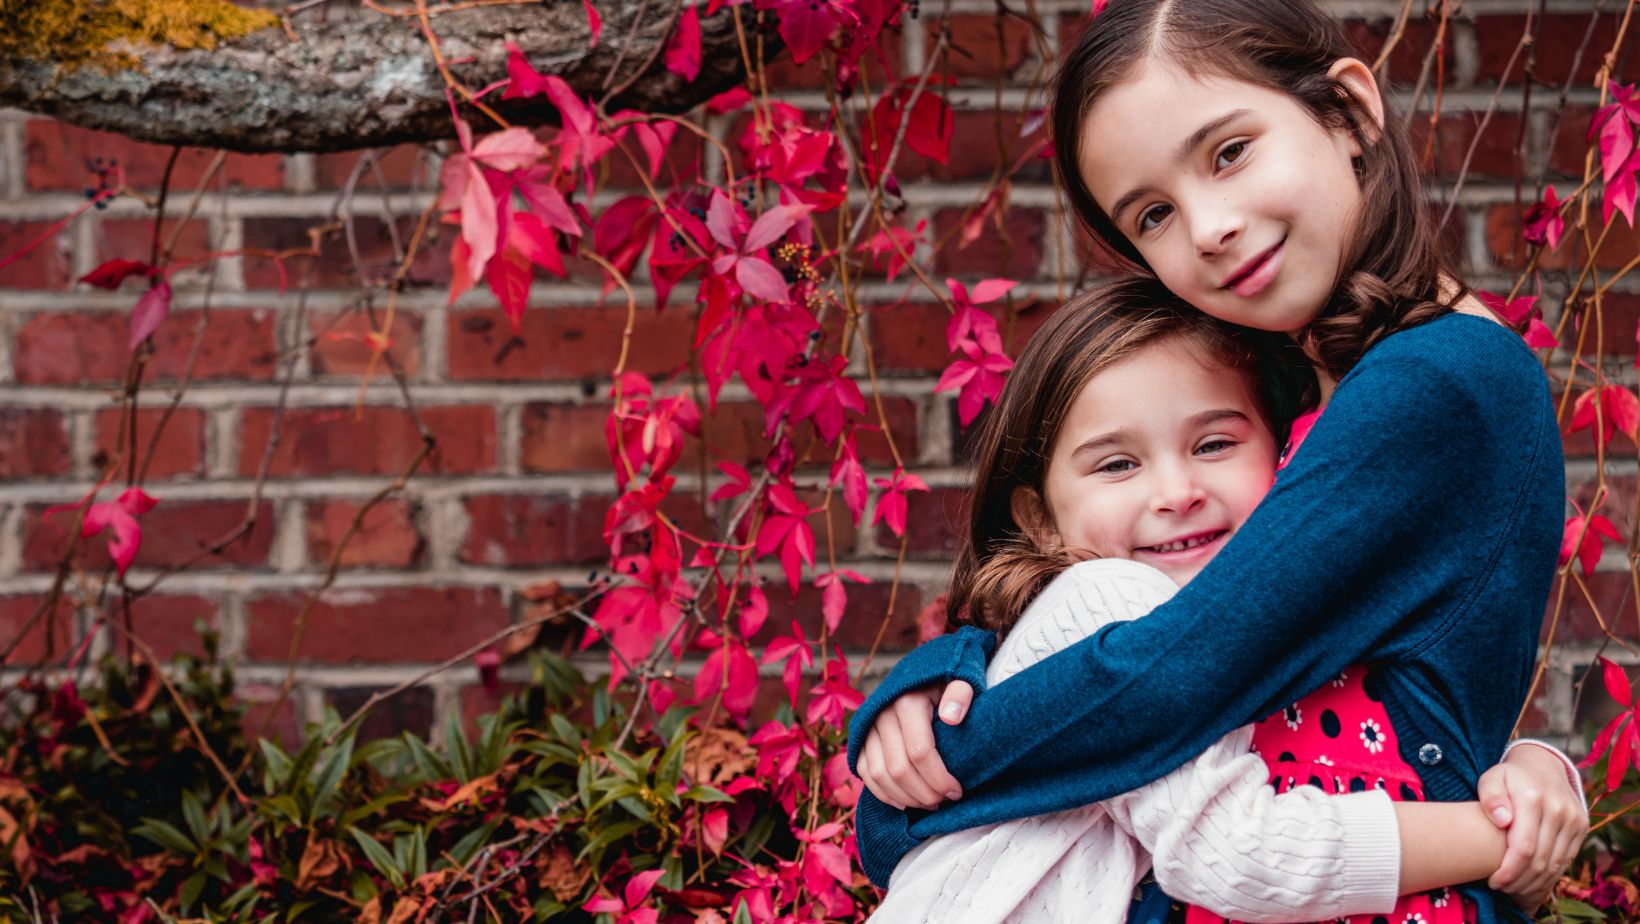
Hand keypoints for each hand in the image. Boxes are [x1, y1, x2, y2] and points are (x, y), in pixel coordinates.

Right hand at [855, 680, 974, 809]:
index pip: (920, 752)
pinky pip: (865, 771)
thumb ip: (960, 693)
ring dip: (905, 797)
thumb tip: (951, 718)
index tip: (957, 791)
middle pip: (899, 768)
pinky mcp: (860, 737)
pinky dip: (882, 792)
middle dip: (924, 793)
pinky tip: (904, 803)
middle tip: (944, 801)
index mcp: (906, 701)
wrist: (919, 673)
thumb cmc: (945, 681)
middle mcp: (882, 714)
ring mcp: (868, 726)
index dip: (939, 778)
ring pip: (879, 774)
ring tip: (929, 803)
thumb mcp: (960, 678)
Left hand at [1479, 743, 1587, 907]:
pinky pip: (1567, 859)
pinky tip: (1532, 881)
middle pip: (1541, 861)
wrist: (1542, 764)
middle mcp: (1558, 810)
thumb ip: (1490, 796)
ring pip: (1556, 864)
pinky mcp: (1582, 827)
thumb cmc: (1509, 776)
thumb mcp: (1491, 778)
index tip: (1494, 881)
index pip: (1524, 848)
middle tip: (1500, 888)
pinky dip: (1550, 876)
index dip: (1509, 871)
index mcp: (1532, 798)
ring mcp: (1574, 819)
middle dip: (1519, 881)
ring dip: (1535, 883)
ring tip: (1513, 888)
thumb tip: (1502, 819)